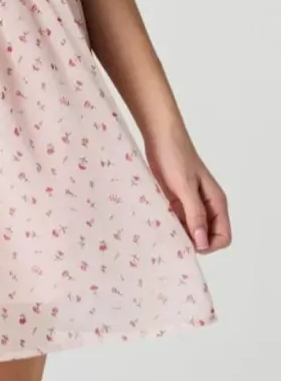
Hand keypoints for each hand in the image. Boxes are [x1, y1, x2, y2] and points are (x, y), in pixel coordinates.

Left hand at [145, 127, 231, 253]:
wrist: (160, 136)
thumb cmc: (175, 157)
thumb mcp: (185, 187)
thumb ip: (195, 214)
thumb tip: (203, 243)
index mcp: (216, 202)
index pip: (223, 236)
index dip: (208, 245)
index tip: (188, 243)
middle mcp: (206, 204)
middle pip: (206, 235)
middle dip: (193, 241)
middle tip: (172, 239)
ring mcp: (190, 201)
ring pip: (190, 227)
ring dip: (180, 232)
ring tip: (163, 232)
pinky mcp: (175, 197)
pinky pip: (177, 217)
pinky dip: (170, 222)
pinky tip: (157, 222)